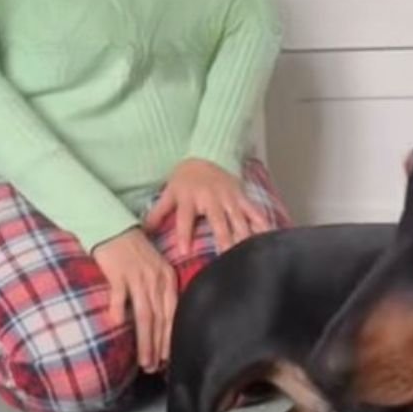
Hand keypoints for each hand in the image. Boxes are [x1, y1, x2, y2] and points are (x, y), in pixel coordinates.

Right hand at [91, 228, 177, 372]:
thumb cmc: (133, 251)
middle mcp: (156, 279)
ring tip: (143, 360)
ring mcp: (137, 276)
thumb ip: (159, 291)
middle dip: (157, 346)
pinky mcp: (118, 272)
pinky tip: (115, 324)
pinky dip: (117, 309)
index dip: (169, 338)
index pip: (171, 314)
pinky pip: (119, 295)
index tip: (167, 359)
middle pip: (159, 318)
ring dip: (144, 339)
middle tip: (153, 367)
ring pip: (144, 314)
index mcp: (167, 278)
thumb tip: (160, 320)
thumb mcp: (154, 269)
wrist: (113, 227)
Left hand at [143, 158, 273, 256]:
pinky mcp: (241, 196)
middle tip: (227, 256)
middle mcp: (210, 199)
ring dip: (245, 235)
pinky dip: (262, 223)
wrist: (205, 155)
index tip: (185, 251)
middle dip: (224, 238)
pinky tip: (270, 236)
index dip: (185, 234)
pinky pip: (254, 211)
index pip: (185, 219)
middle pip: (218, 221)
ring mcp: (229, 198)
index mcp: (189, 199)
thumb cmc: (185, 179)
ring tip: (249, 252)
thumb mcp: (169, 193)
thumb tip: (142, 231)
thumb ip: (157, 213)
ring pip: (238, 219)